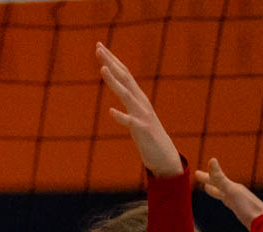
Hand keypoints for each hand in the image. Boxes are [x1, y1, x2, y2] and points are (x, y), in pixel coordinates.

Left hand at [97, 43, 183, 177]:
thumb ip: (128, 105)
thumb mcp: (135, 116)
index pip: (123, 73)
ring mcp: (142, 115)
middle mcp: (141, 102)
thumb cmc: (147, 136)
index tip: (99, 46)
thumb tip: (116, 98)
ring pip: (127, 95)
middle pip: (124, 77)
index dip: (112, 59)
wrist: (164, 156)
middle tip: (98, 47)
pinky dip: (121, 116)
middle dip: (110, 61)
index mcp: (138, 98)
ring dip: (114, 82)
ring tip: (103, 69)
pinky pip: (131, 122)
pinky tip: (111, 111)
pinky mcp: (143, 131)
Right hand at [196, 158, 262, 229]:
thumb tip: (212, 160)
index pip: (215, 179)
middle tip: (199, 176)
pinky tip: (226, 201)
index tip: (196, 173)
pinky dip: (223, 199)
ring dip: (215, 189)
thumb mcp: (231, 191)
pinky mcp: (240, 211)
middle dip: (208, 180)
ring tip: (208, 188)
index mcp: (232, 187)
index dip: (205, 176)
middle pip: (218, 184)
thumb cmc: (247, 207)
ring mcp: (238, 201)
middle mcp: (235, 192)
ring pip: (223, 192)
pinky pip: (229, 202)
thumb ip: (220, 178)